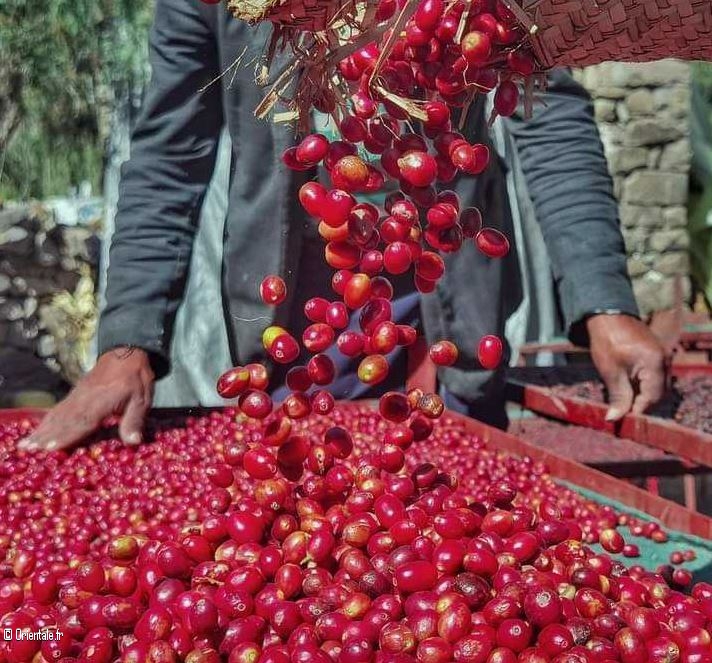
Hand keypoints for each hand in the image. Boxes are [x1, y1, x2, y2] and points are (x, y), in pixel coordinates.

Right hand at [18, 347, 154, 451]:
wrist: (126, 353)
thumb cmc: (136, 378)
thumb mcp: (142, 399)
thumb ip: (135, 420)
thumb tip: (133, 442)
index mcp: (102, 401)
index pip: (82, 421)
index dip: (67, 436)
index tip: (51, 447)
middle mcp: (85, 399)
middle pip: (64, 420)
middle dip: (47, 436)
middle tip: (29, 450)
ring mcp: (78, 395)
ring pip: (58, 414)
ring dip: (42, 429)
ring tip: (27, 443)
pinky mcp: (76, 393)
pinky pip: (59, 408)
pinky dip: (48, 419)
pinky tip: (39, 428)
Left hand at [587, 314, 665, 421]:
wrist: (608, 316)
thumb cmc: (607, 341)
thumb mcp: (610, 371)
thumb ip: (617, 396)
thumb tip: (615, 418)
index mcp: (656, 363)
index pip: (652, 397)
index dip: (638, 410)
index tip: (623, 419)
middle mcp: (665, 360)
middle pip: (659, 394)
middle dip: (641, 404)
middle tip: (622, 412)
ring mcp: (663, 356)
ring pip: (658, 386)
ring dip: (642, 395)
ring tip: (624, 400)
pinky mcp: (657, 355)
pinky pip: (656, 376)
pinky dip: (643, 385)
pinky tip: (628, 387)